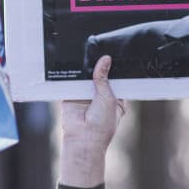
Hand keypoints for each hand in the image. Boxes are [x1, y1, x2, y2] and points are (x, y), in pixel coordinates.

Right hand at [59, 56, 125, 187]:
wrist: (82, 139)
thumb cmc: (102, 125)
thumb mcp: (108, 98)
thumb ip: (104, 78)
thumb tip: (105, 59)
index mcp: (116, 98)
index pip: (116, 79)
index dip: (114, 68)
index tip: (114, 54)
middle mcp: (101, 96)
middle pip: (100, 76)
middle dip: (99, 66)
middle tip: (99, 50)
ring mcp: (86, 96)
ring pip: (86, 77)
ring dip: (86, 70)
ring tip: (87, 54)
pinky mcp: (72, 95)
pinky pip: (72, 82)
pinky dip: (73, 75)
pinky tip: (75, 64)